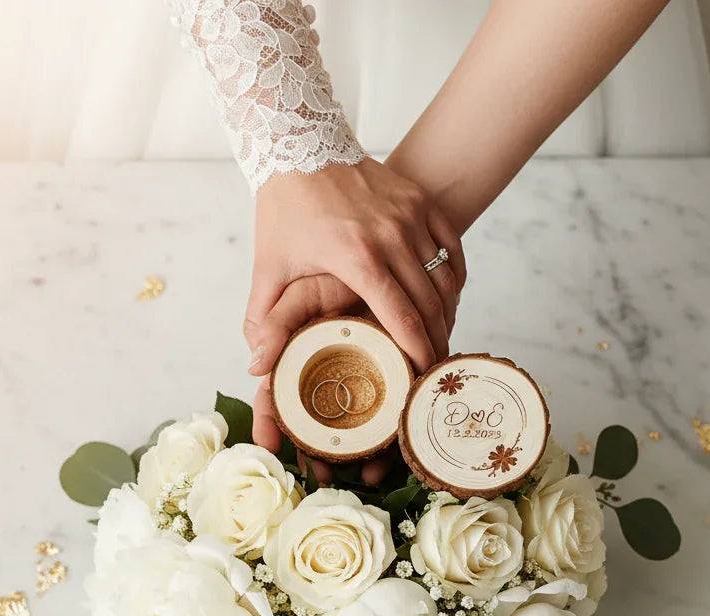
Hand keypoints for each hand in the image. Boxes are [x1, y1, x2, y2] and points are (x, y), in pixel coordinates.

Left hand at [244, 158, 465, 376]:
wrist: (299, 144)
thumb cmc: (284, 211)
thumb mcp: (268, 268)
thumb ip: (262, 320)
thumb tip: (255, 367)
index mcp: (356, 257)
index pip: (401, 318)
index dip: (417, 352)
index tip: (422, 377)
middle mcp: (391, 236)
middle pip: (429, 304)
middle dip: (437, 341)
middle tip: (435, 369)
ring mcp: (409, 215)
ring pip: (445, 278)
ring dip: (449, 314)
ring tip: (443, 339)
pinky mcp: (419, 200)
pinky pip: (451, 247)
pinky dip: (454, 278)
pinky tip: (448, 301)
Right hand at [249, 273, 403, 486]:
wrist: (392, 259)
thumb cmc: (338, 271)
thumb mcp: (301, 293)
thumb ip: (276, 323)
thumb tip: (254, 366)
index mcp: (301, 362)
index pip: (278, 400)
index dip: (269, 425)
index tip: (268, 447)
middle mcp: (331, 378)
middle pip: (319, 427)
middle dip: (317, 456)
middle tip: (320, 476)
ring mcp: (366, 382)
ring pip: (358, 431)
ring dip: (360, 457)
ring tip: (366, 476)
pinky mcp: (400, 381)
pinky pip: (395, 418)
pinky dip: (395, 441)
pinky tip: (393, 460)